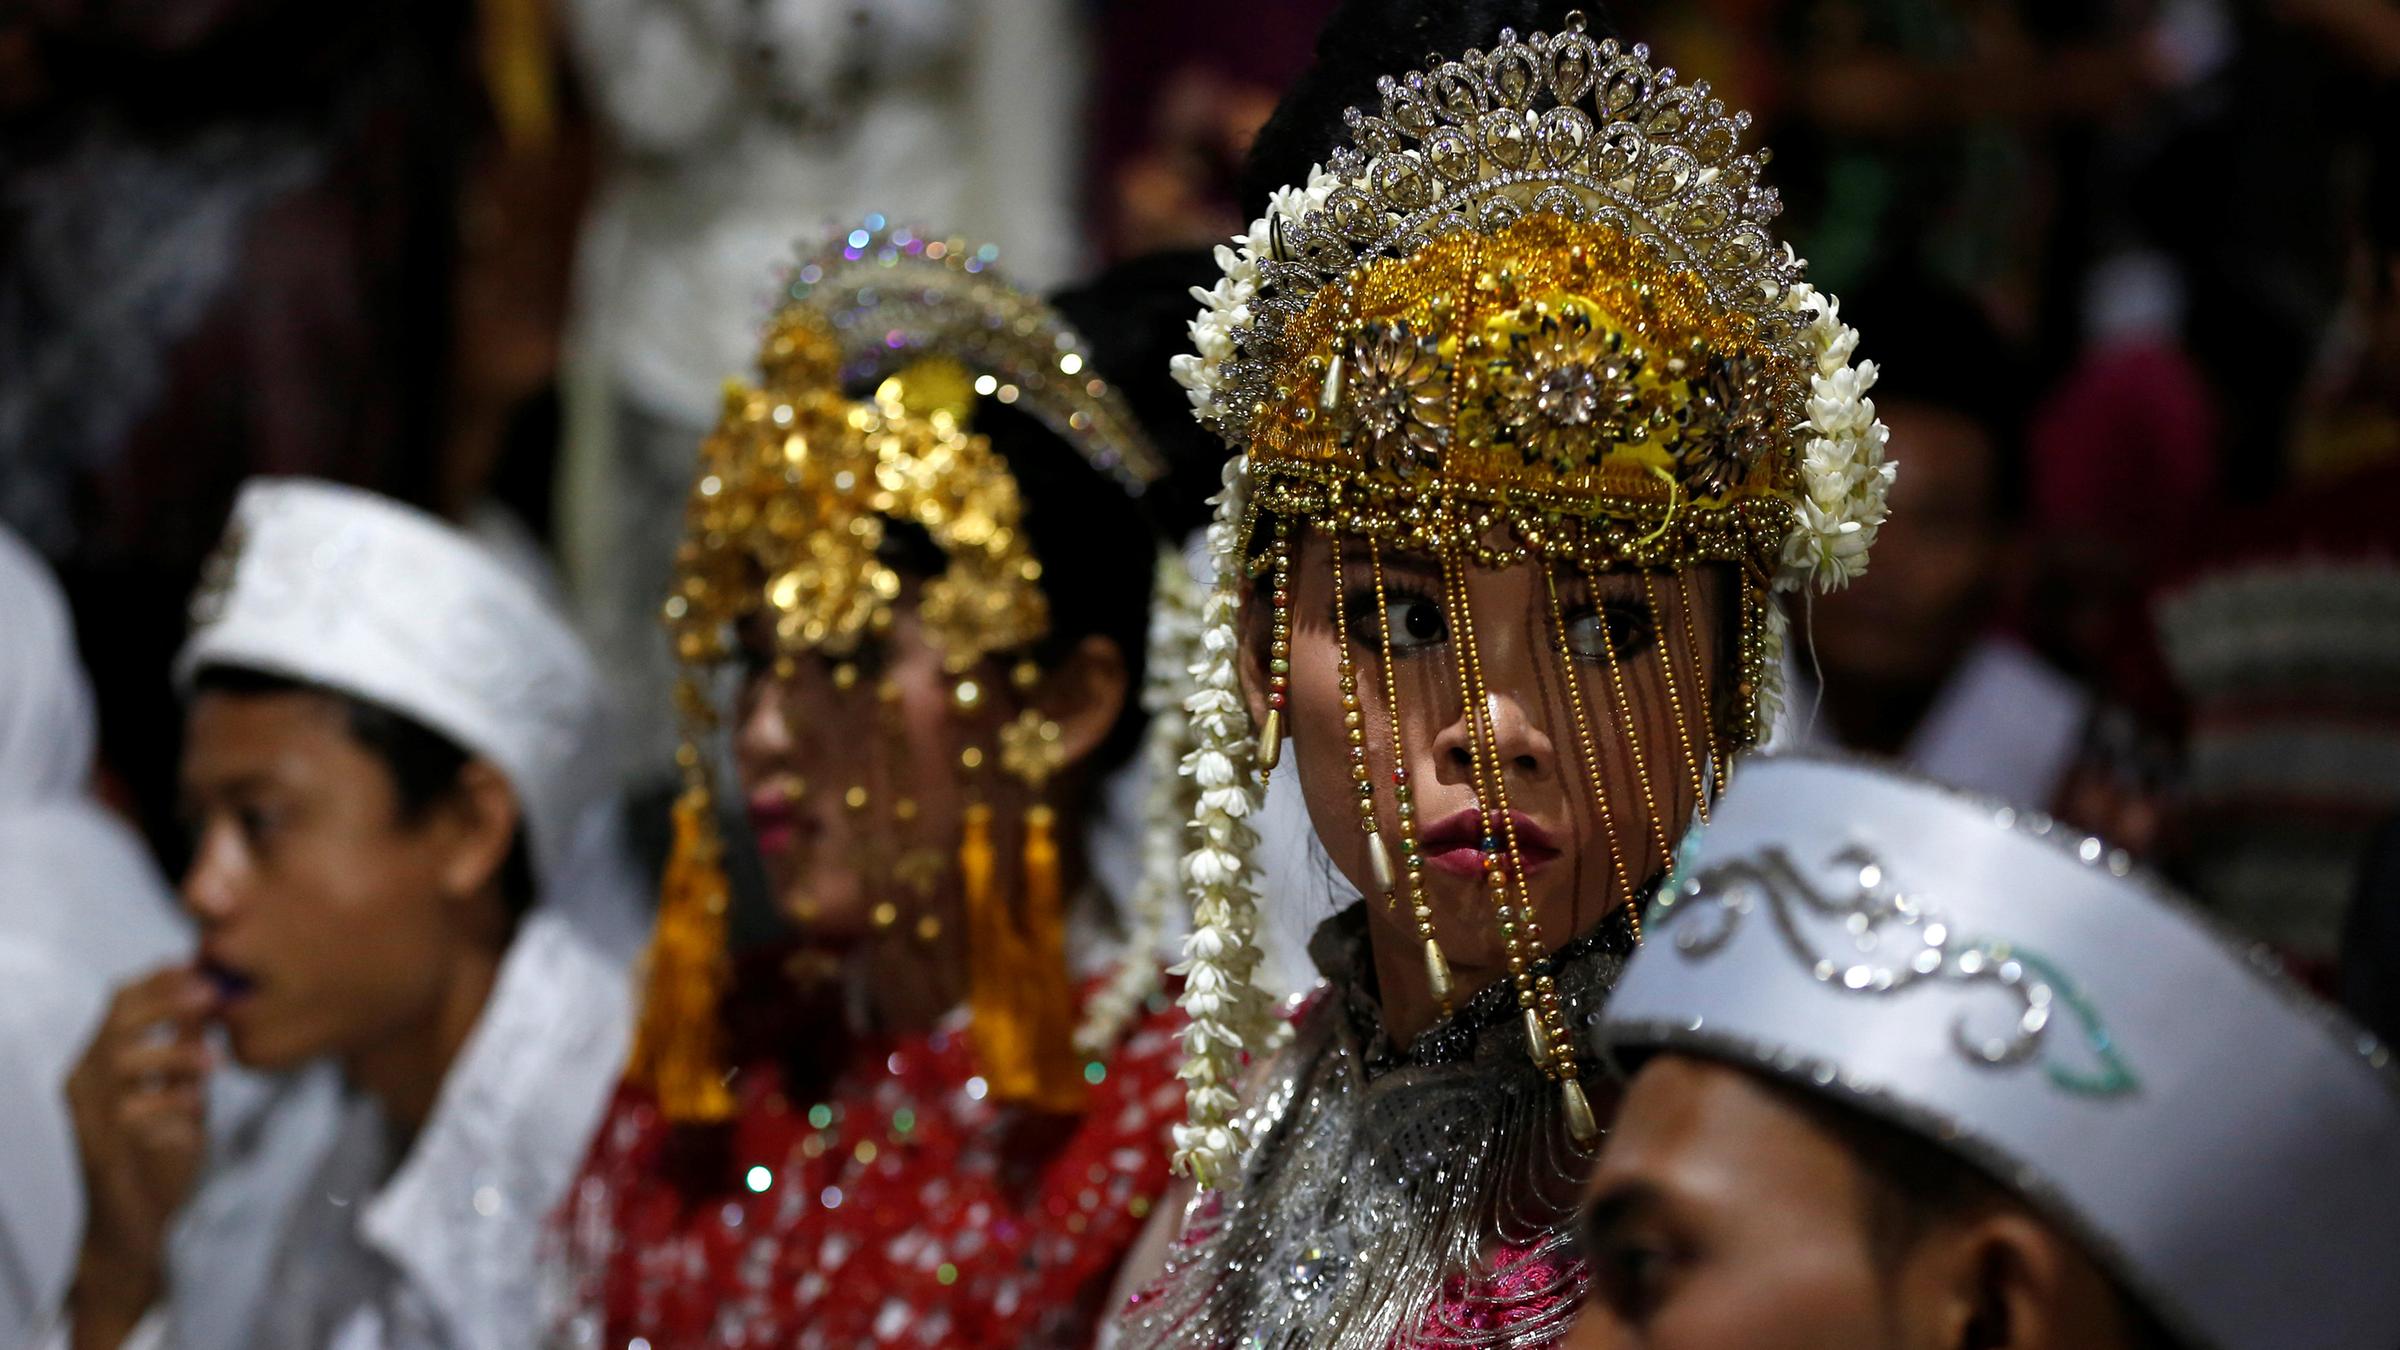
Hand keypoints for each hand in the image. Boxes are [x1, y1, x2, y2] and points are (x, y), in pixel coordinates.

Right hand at [64, 966, 216, 1347]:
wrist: (135, 1225)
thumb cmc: (158, 1152)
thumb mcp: (181, 1090)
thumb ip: (187, 1048)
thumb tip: (209, 995)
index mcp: (100, 1062)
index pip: (118, 1006)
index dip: (154, 981)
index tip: (195, 962)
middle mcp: (84, 1083)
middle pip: (114, 1025)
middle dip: (161, 1003)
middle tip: (209, 994)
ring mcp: (87, 1116)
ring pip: (117, 1064)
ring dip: (170, 1055)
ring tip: (213, 1062)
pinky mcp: (98, 1149)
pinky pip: (127, 1114)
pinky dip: (166, 1104)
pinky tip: (196, 1107)